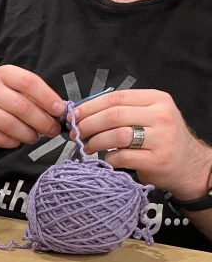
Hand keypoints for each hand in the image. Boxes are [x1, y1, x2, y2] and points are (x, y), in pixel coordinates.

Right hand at [0, 65, 64, 148]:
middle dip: (43, 122)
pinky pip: (0, 138)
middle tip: (53, 130)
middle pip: (22, 107)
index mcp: (3, 74)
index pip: (29, 82)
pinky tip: (18, 140)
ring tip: (35, 136)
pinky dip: (13, 142)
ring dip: (29, 134)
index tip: (59, 110)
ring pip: (12, 125)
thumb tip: (58, 112)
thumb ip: (34, 96)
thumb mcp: (13, 89)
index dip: (47, 97)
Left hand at [74, 89, 211, 200]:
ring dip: (95, 141)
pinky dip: (108, 158)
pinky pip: (122, 157)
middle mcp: (161, 115)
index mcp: (157, 99)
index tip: (73, 116)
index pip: (116, 97)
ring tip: (87, 146)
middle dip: (88, 124)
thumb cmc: (160, 139)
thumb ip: (121, 111)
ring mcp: (161, 138)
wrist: (188, 164)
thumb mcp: (148, 116)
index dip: (90, 107)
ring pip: (117, 135)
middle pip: (113, 115)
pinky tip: (107, 158)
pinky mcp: (157, 159)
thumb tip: (82, 114)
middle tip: (75, 133)